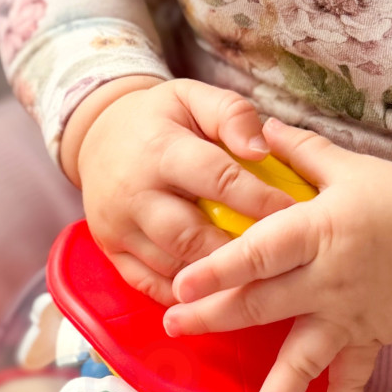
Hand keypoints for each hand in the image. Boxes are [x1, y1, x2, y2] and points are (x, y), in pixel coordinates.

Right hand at [66, 77, 294, 305]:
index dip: (259, 200)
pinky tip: (215, 294)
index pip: (217, 179)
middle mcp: (134, 193)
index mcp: (159, 150)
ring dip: (214, 282)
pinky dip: (184, 294)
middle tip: (277, 263)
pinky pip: (148, 285)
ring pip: (172, 267)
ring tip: (254, 282)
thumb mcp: (192, 97)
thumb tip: (262, 149)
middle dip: (237, 254)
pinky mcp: (111, 251)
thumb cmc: (159, 119)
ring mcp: (118, 227)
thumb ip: (231, 114)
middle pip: (191, 237)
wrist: (96, 136)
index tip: (295, 215)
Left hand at [163, 117, 391, 391]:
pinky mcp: (369, 339)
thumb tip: (254, 126)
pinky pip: (353, 380)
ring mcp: (348, 316)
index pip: (261, 251)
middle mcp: (329, 280)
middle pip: (263, 305)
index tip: (180, 284)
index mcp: (320, 231)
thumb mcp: (347, 166)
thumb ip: (297, 151)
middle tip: (174, 329)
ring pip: (303, 361)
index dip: (220, 268)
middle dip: (215, 319)